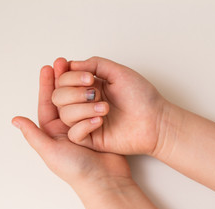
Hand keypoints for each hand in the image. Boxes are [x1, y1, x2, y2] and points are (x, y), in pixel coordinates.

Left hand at [12, 65, 130, 186]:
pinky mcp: (99, 126)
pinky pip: (94, 107)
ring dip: (80, 89)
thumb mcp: (50, 151)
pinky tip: (97, 88)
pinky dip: (94, 99)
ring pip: (79, 100)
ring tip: (86, 77)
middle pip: (63, 98)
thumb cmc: (76, 170)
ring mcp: (83, 125)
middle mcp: (66, 128)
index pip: (47, 103)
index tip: (48, 67)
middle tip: (65, 63)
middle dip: (63, 81)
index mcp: (52, 132)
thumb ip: (34, 135)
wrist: (106, 180)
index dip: (46, 84)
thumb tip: (15, 120)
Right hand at [52, 56, 178, 155]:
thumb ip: (94, 64)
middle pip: (58, 97)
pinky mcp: (91, 139)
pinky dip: (84, 125)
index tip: (89, 77)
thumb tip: (71, 64)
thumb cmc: (142, 97)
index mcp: (89, 87)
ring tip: (106, 108)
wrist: (156, 121)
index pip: (63, 80)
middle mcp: (84, 103)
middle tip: (96, 93)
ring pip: (65, 114)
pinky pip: (74, 134)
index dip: (69, 77)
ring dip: (83, 108)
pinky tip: (101, 121)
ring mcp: (86, 121)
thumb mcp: (118, 72)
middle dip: (74, 93)